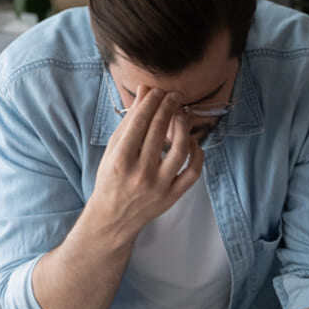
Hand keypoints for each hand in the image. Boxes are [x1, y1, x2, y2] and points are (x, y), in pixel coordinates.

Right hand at [87, 87, 203, 243]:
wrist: (113, 217)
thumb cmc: (111, 179)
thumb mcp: (113, 150)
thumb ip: (129, 121)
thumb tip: (145, 91)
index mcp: (120, 160)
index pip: (140, 122)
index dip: (152, 102)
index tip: (158, 90)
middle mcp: (140, 173)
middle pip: (160, 131)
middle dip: (169, 107)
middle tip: (174, 95)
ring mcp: (159, 186)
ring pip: (181, 149)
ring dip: (184, 127)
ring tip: (183, 114)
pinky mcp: (172, 196)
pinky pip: (193, 172)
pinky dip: (197, 154)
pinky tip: (193, 142)